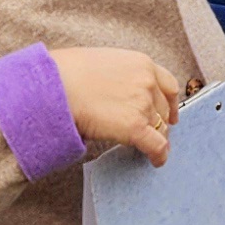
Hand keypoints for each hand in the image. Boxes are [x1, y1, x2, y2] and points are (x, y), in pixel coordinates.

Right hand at [54, 48, 185, 159]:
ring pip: (160, 128)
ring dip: (155, 137)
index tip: (170, 114)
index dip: (170, 103)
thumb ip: (120, 76)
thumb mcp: (102, 62)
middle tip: (151, 133)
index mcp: (142, 63)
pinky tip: (155, 161)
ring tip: (148, 148)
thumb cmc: (66, 73)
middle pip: (163, 109)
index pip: (168, 85)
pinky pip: (157, 146)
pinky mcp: (135, 127)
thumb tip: (118, 92)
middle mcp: (147, 82)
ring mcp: (143, 104)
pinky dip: (159, 155)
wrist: (54, 86)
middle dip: (159, 122)